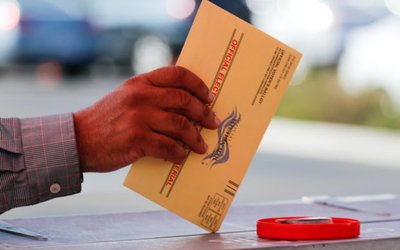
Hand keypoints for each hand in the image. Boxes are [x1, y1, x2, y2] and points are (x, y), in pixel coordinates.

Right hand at [73, 66, 219, 171]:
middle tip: (213, 123)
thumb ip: (151, 95)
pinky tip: (182, 156)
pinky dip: (179, 153)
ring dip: (195, 138)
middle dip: (203, 113)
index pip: (176, 74)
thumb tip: (185, 105)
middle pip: (184, 100)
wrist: (78, 139)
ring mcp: (139, 118)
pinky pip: (168, 146)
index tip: (208, 96)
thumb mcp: (126, 97)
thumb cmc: (106, 120)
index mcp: (140, 83)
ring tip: (201, 145)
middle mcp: (141, 96)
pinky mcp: (136, 139)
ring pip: (180, 125)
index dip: (197, 84)